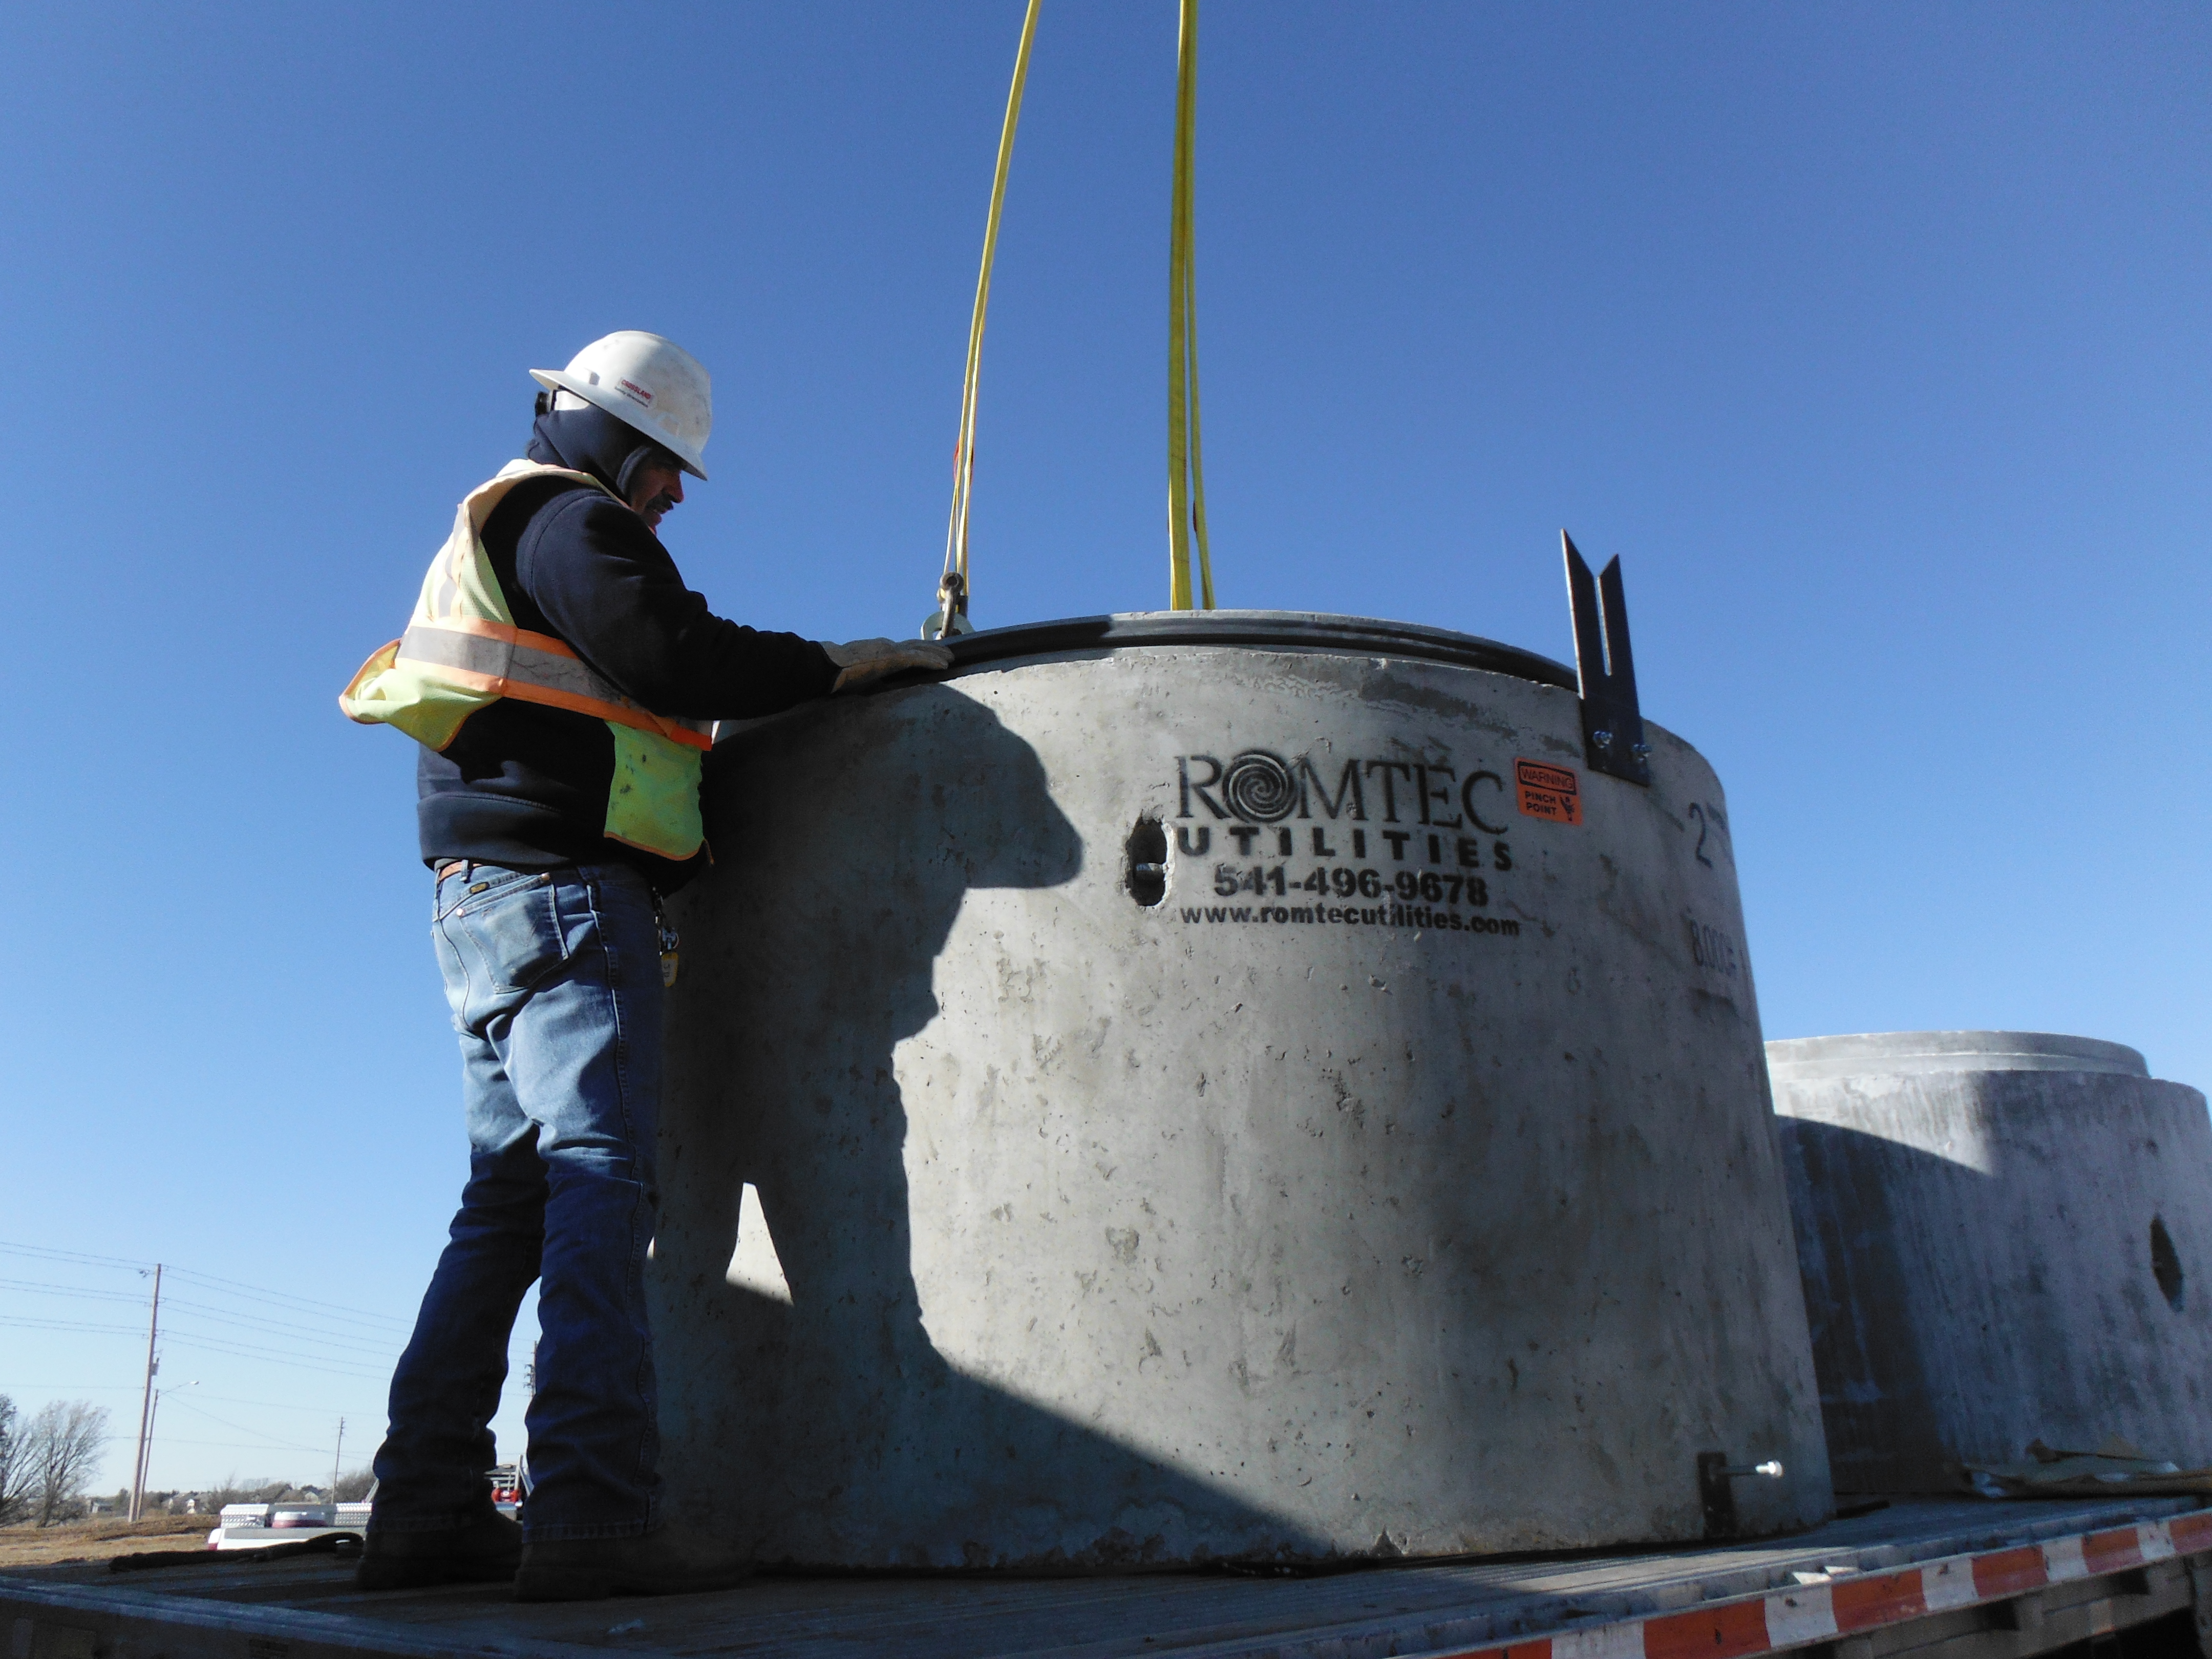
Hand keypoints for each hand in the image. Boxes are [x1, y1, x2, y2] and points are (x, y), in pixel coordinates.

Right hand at [821, 637, 955, 694]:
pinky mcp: (891, 657)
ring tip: (950, 658)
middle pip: (915, 646)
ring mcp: (889, 650)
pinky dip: (932, 661)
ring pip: (919, 649)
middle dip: (932, 649)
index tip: (930, 654)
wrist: (827, 666)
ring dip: (937, 653)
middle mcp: (886, 647)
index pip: (903, 650)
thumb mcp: (860, 679)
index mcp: (879, 652)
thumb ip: (873, 681)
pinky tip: (944, 664)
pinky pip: (917, 658)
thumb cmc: (838, 675)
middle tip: (947, 654)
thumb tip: (877, 690)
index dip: (918, 651)